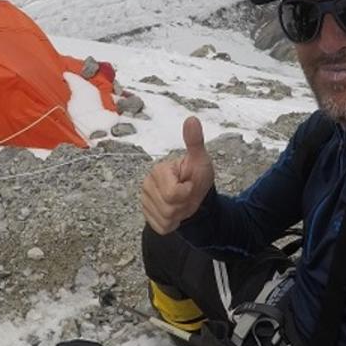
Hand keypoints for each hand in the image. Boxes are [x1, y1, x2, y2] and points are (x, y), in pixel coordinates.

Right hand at [140, 116, 214, 234]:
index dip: (187, 192)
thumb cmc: (197, 177)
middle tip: (187, 195)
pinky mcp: (147, 215)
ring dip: (179, 214)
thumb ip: (195, 142)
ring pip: (165, 219)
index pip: (173, 193)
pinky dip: (173, 223)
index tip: (189, 184)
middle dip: (184, 205)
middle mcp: (147, 185)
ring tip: (182, 203)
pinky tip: (175, 212)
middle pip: (168, 208)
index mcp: (158, 171)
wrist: (196, 197)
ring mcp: (145, 201)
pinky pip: (161, 227)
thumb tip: (192, 119)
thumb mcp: (200, 160)